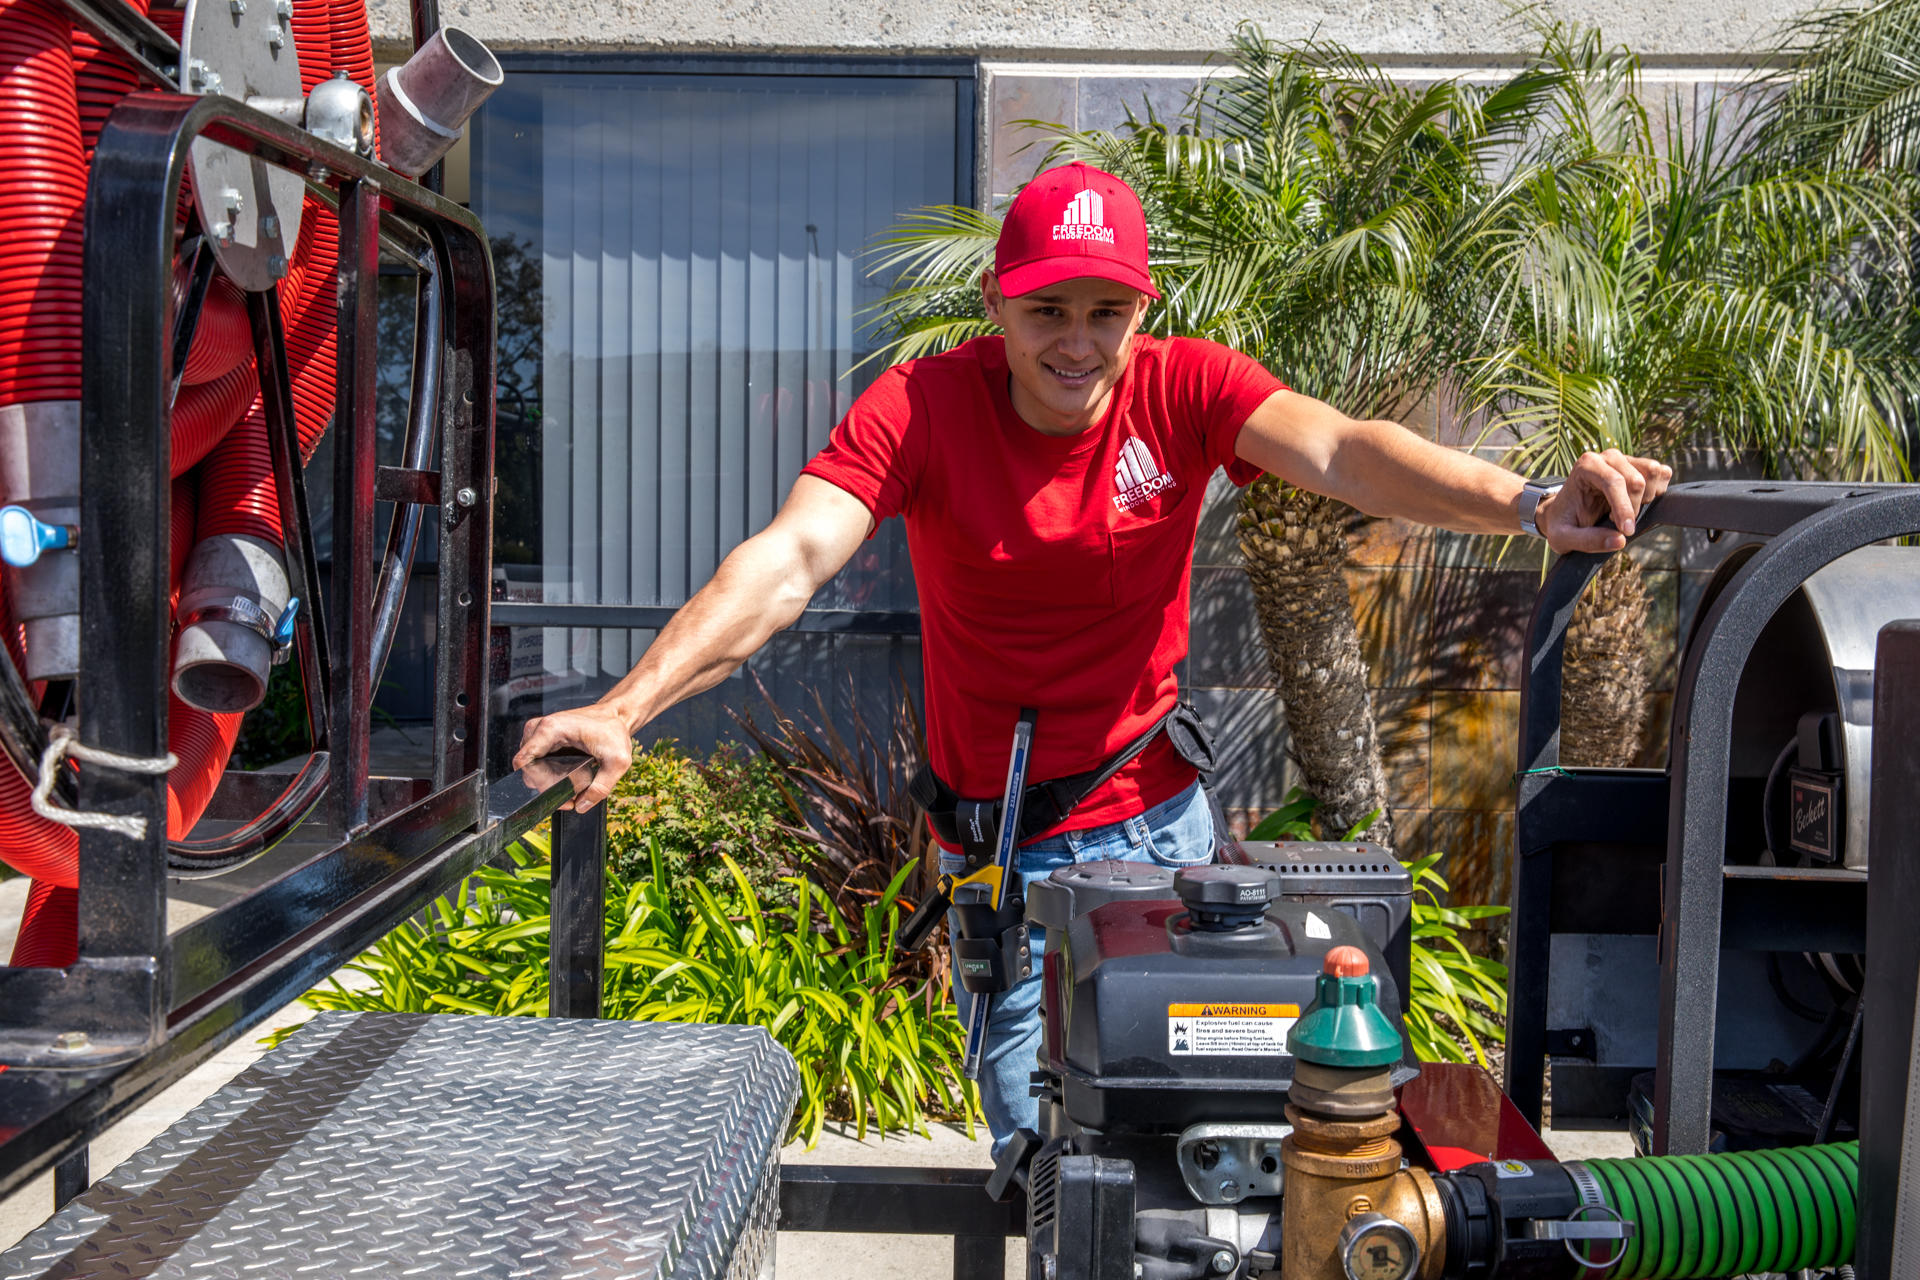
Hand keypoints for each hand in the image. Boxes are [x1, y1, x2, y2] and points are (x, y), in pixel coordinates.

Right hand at [511, 702, 635, 812]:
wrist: (615, 716)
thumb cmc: (614, 731)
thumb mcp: (616, 761)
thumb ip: (601, 787)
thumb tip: (581, 806)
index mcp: (551, 729)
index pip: (526, 763)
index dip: (540, 784)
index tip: (560, 793)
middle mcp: (539, 729)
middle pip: (528, 769)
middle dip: (549, 786)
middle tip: (573, 792)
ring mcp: (538, 734)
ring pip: (531, 769)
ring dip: (549, 781)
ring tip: (574, 782)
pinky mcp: (542, 740)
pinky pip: (536, 764)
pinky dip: (550, 775)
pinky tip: (569, 777)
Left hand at [1538, 449, 1673, 554]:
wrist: (1563, 514)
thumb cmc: (1562, 524)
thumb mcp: (1563, 538)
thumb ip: (1588, 540)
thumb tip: (1620, 540)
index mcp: (1586, 466)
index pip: (1614, 482)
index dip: (1624, 509)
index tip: (1626, 531)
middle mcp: (1608, 457)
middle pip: (1637, 480)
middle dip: (1633, 508)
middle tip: (1617, 524)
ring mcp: (1626, 459)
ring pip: (1654, 473)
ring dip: (1647, 498)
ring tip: (1625, 512)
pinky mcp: (1640, 466)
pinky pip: (1663, 474)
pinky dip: (1657, 492)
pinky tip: (1637, 504)